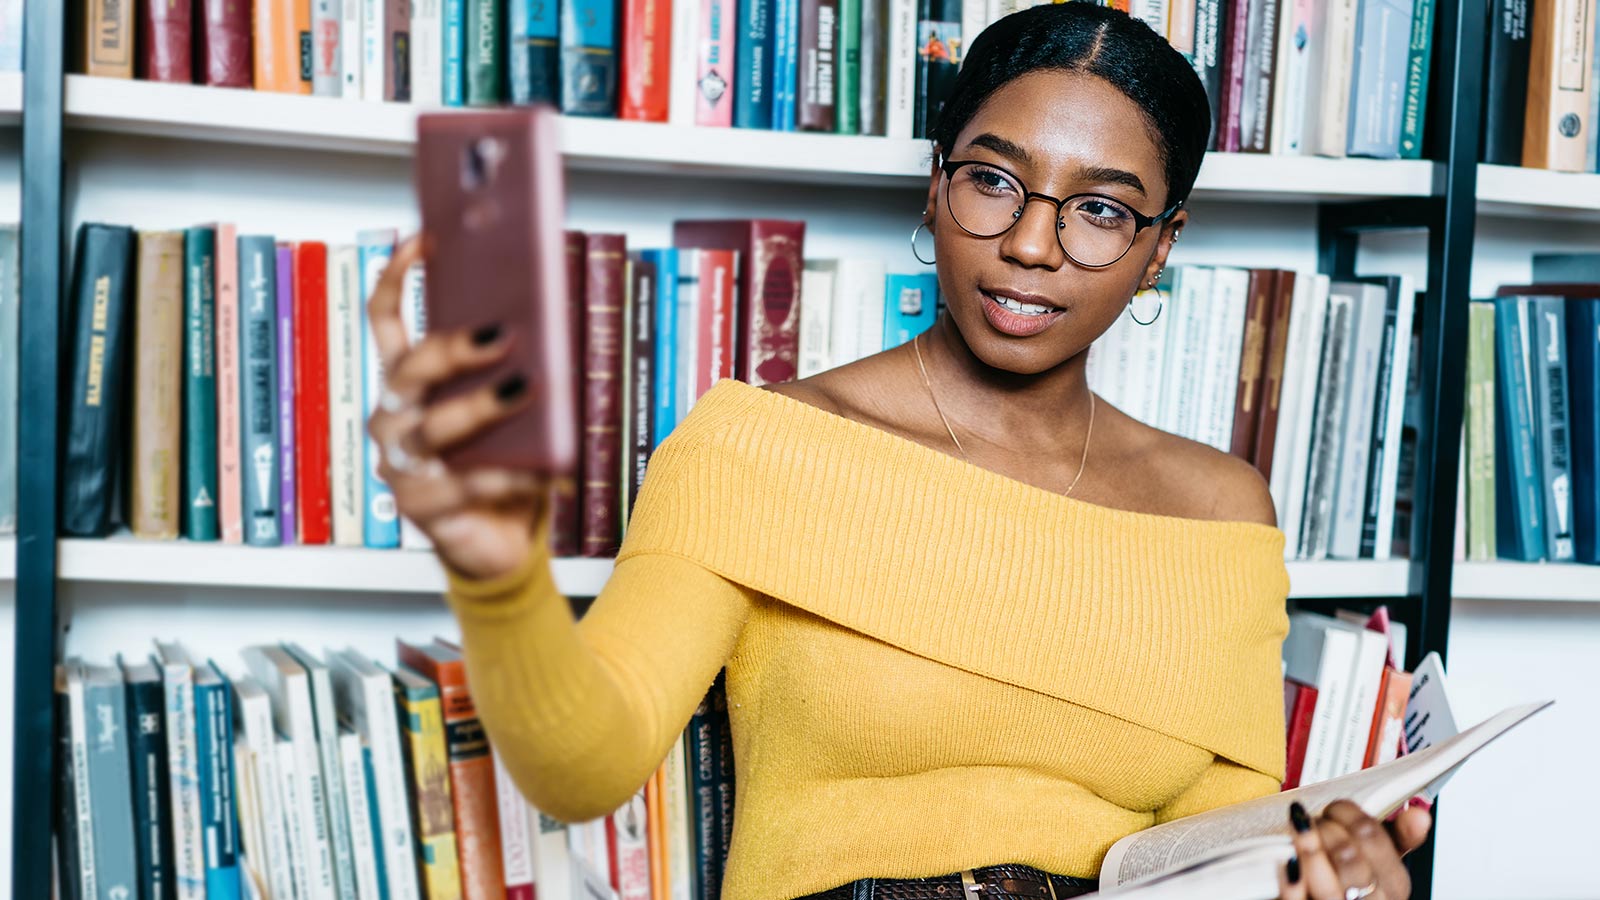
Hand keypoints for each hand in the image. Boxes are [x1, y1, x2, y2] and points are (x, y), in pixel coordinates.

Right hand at [365, 235, 550, 580]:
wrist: (501, 539)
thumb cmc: (503, 462)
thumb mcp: (511, 409)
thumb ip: (514, 367)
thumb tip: (546, 317)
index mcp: (408, 383)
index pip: (386, 320)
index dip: (399, 277)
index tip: (426, 239)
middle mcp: (394, 418)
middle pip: (411, 370)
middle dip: (454, 347)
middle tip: (502, 333)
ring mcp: (402, 464)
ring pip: (432, 426)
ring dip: (480, 407)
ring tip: (524, 389)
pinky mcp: (421, 508)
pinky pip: (467, 483)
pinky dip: (511, 475)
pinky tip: (544, 467)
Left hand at [1279, 799, 1432, 899]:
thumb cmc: (1355, 888)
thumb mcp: (1382, 864)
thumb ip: (1400, 838)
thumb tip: (1420, 814)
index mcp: (1394, 884)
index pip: (1372, 836)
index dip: (1345, 813)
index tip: (1333, 809)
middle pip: (1347, 855)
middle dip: (1325, 829)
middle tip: (1313, 822)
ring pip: (1327, 881)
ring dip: (1307, 847)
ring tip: (1298, 831)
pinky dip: (1291, 879)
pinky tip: (1288, 861)